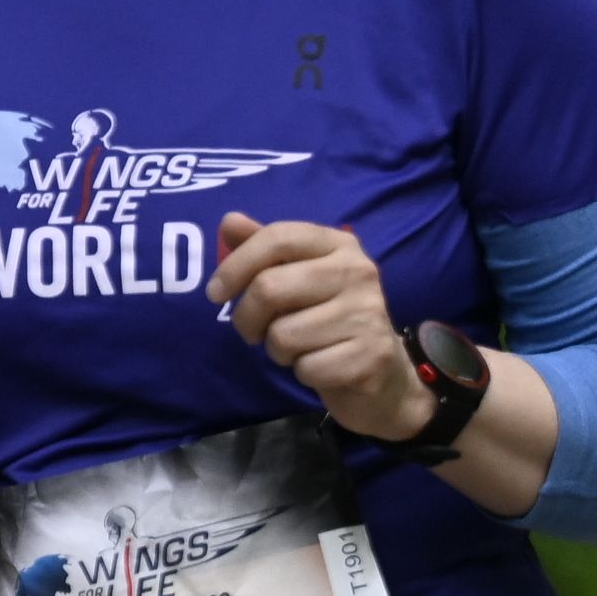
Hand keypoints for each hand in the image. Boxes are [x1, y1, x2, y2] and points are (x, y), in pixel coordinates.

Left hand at [210, 212, 421, 432]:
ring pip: (283, 335)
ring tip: (300, 347)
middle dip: (247, 318)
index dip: (236, 264)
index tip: (215, 292)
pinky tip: (323, 366)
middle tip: (255, 332)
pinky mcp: (371, 356)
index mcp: (338, 245)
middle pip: (269, 288)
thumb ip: (265, 249)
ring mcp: (368, 313)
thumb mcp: (297, 278)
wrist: (382, 374)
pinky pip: (306, 368)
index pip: (277, 237)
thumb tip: (229, 221)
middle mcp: (358, 271)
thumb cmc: (328, 319)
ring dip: (278, 350)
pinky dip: (303, 373)